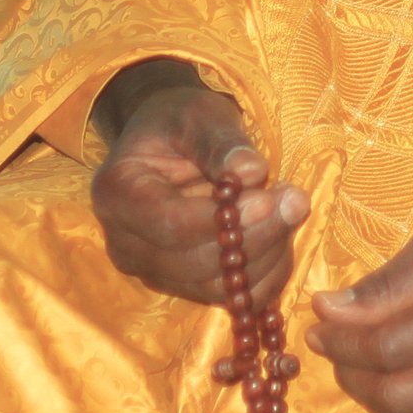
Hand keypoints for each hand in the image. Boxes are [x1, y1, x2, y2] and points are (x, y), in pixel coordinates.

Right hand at [89, 61, 307, 307]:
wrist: (173, 142)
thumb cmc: (181, 121)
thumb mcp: (199, 115)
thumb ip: (222, 143)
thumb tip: (252, 172)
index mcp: (117, 193)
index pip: (168, 225)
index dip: (221, 220)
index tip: (269, 199)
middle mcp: (126, 243)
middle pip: (194, 263)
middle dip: (254, 237)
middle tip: (296, 200)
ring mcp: (154, 271)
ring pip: (216, 286)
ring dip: (267, 254)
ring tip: (293, 206)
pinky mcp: (185, 285)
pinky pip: (233, 297)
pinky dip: (267, 274)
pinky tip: (285, 234)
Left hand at [308, 180, 412, 412]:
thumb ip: (390, 279)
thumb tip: (328, 309)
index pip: (384, 347)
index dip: (339, 339)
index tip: (318, 321)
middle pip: (394, 394)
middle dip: (350, 373)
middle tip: (337, 344)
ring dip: (378, 403)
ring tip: (368, 367)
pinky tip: (407, 389)